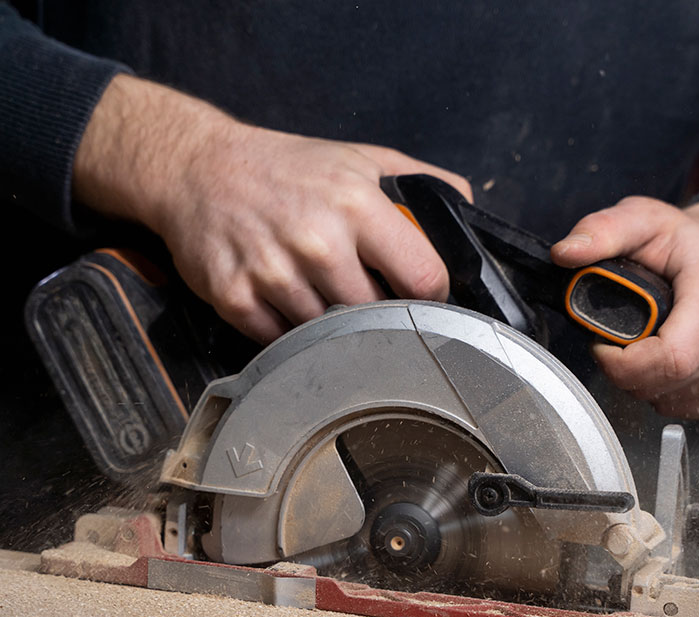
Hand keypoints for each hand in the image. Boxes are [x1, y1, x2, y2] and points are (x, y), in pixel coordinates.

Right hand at [73, 75, 471, 341]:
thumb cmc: (284, 168)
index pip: (422, 278)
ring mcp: (273, 272)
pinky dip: (288, 329)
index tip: (418, 296)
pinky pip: (282, 340)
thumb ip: (418, 184)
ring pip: (328, 334)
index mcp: (356, 204)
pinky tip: (284, 298)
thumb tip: (465, 209)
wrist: (198, 168)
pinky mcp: (236, 297)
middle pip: (376, 316)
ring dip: (328, 323)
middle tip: (360, 292)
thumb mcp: (359, 159)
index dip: (429, 295)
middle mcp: (316, 240)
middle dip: (375, 311)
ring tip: (315, 289)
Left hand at [551, 196, 698, 418]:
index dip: (621, 362)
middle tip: (622, 337)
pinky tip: (668, 358)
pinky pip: (689, 408)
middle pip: (661, 384)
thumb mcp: (640, 219)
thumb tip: (565, 252)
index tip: (604, 342)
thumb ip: (601, 231)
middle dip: (624, 369)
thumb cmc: (685, 242)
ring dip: (643, 380)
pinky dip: (666, 391)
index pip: (668, 359)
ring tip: (648, 341)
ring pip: (669, 400)